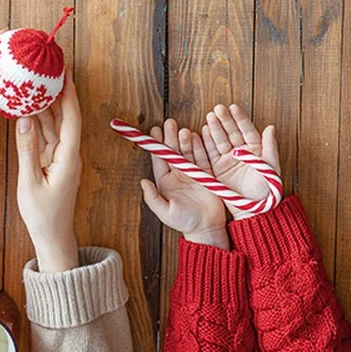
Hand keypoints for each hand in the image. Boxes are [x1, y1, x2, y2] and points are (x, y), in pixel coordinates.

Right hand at [15, 74, 80, 272]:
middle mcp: (68, 153)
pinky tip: (29, 107)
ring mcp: (61, 156)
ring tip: (37, 80)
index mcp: (68, 157)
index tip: (65, 71)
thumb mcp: (30, 182)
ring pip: (55, 123)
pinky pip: (47, 135)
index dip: (69, 92)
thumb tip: (25, 119)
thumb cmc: (43, 215)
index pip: (71, 117)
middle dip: (59, 90)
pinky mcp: (53, 160)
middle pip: (65, 115)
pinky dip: (39, 120)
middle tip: (49, 67)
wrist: (52, 238)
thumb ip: (27, 150)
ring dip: (47, 103)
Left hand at [139, 120, 228, 249]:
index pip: (160, 159)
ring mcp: (193, 173)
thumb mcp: (165, 212)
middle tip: (169, 123)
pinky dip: (200, 147)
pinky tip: (197, 136)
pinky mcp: (207, 174)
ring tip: (183, 130)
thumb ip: (152, 198)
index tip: (154, 131)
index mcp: (166, 182)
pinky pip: (203, 157)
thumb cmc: (185, 222)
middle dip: (171, 137)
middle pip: (173, 151)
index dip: (157, 145)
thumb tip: (143, 182)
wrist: (207, 229)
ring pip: (188, 152)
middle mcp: (178, 175)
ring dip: (185, 140)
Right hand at [200, 104, 281, 220]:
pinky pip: (210, 154)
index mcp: (255, 149)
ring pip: (220, 140)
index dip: (240, 119)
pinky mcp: (217, 169)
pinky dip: (205, 143)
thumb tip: (270, 127)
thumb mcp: (272, 168)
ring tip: (209, 117)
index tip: (233, 107)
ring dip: (214, 128)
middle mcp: (240, 152)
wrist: (254, 209)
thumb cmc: (267, 190)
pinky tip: (202, 132)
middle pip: (231, 132)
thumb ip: (271, 147)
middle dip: (224, 120)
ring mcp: (228, 159)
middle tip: (217, 109)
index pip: (246, 130)